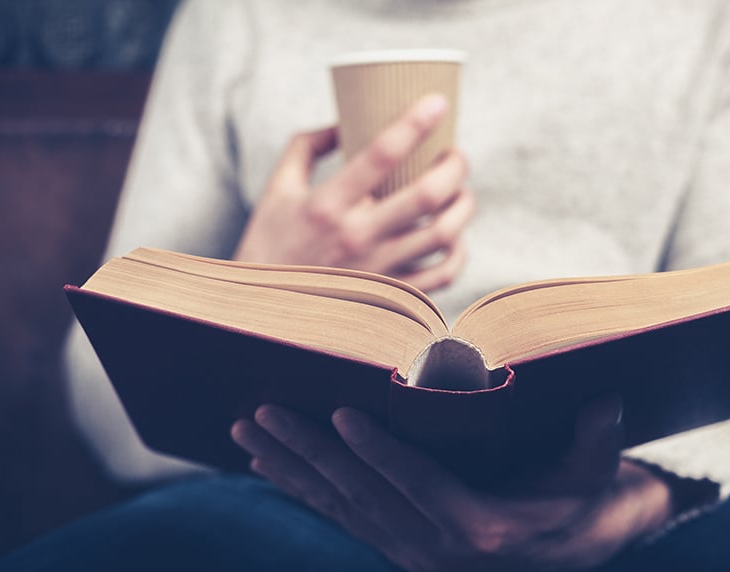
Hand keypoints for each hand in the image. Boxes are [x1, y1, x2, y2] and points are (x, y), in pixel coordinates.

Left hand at [230, 395, 678, 571]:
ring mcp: (409, 549)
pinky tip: (265, 462)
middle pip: (363, 492)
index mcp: (481, 525)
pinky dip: (301, 487)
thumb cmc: (576, 494)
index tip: (341, 413)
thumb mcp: (593, 470)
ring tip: (246, 431)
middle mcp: (435, 546)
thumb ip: (596, 438)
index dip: (380, 450)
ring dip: (290, 466)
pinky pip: (340, 515)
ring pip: (340, 505)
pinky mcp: (395, 544)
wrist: (566, 546)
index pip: (420, 483)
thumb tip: (608, 398)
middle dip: (310, 450)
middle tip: (263, 410)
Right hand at [233, 94, 473, 291]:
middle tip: (457, 155)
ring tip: (462, 193)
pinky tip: (455, 238)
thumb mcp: (277, 189)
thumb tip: (344, 120)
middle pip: (427, 194)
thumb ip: (306, 147)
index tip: (437, 103)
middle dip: (454, 166)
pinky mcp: (391, 295)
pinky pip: (443, 275)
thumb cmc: (272, 244)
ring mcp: (378, 269)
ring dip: (464, 206)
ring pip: (444, 234)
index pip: (380, 154)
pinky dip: (459, 253)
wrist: (265, 311)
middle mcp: (356, 236)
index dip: (415, 123)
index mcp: (327, 204)